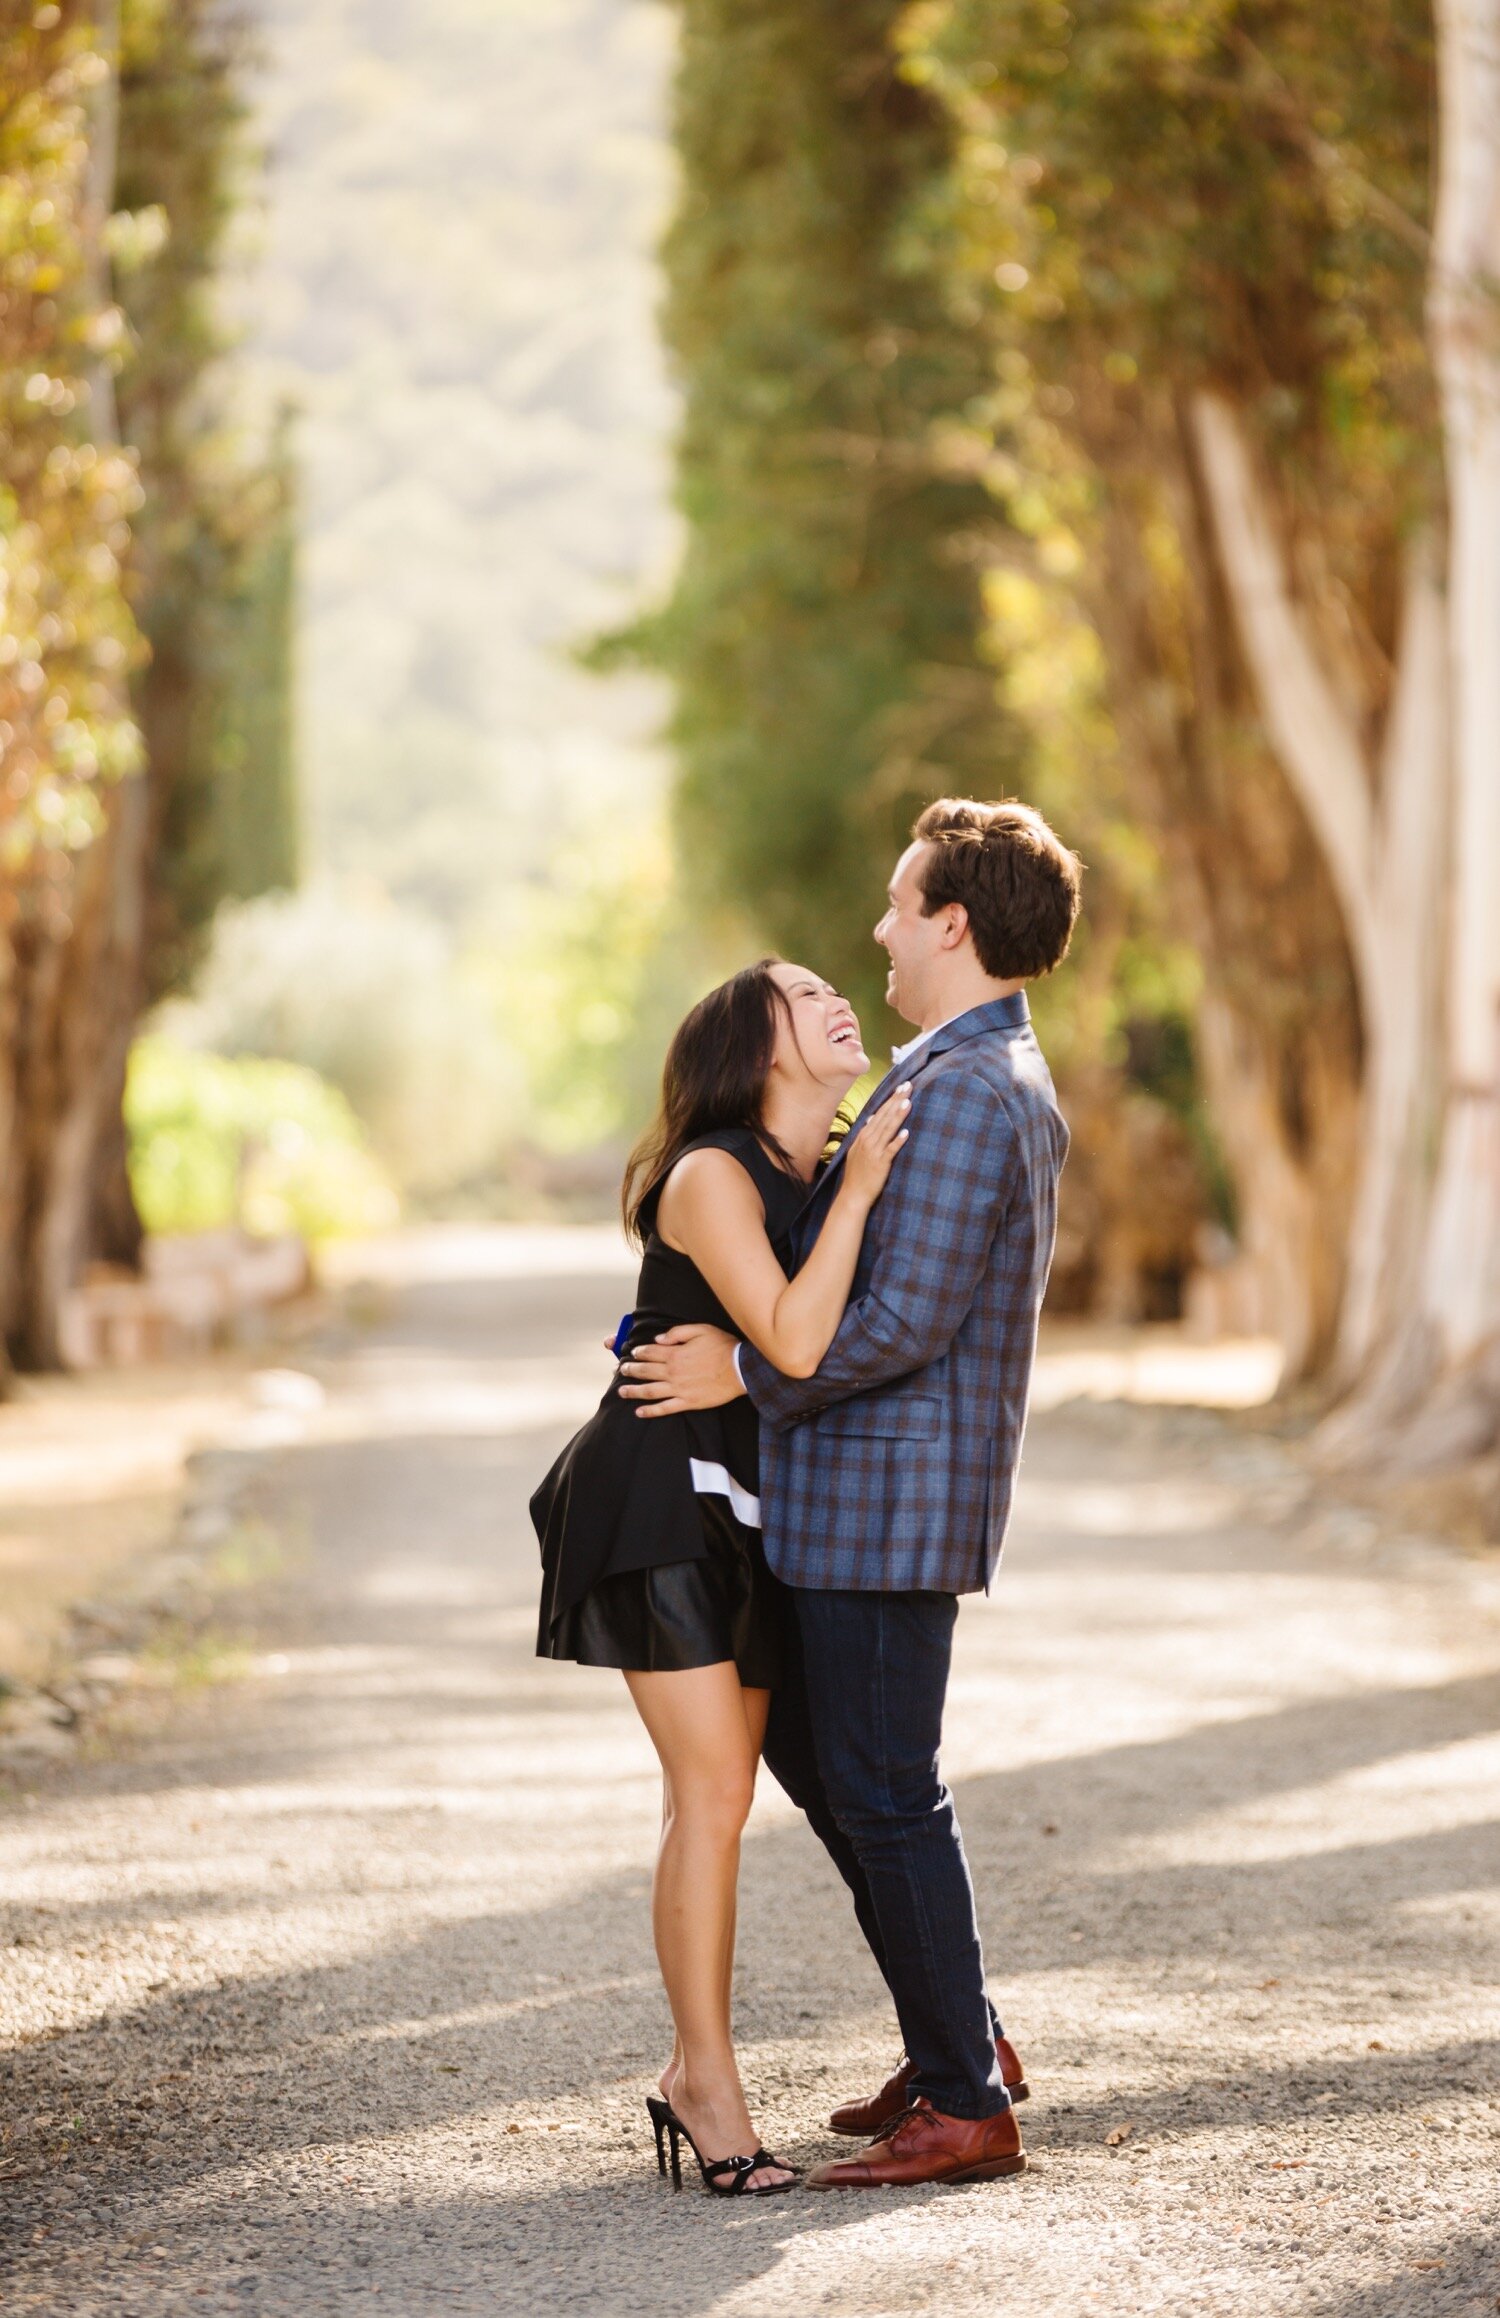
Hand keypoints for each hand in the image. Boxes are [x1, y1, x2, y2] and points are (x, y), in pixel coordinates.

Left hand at [618, 1323, 744, 1416]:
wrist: (740, 1369)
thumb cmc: (723, 1347)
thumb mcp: (701, 1330)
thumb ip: (678, 1332)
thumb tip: (658, 1339)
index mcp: (675, 1354)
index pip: (650, 1352)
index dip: (639, 1352)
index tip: (634, 1353)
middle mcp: (673, 1372)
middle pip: (645, 1371)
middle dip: (631, 1370)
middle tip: (622, 1370)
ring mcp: (679, 1389)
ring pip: (649, 1391)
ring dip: (633, 1391)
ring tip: (622, 1391)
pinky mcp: (687, 1402)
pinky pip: (664, 1408)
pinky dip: (650, 1411)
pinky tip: (639, 1412)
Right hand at [840, 1082, 911, 1210]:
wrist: (852, 1196)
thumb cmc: (857, 1175)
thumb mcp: (857, 1150)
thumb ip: (866, 1134)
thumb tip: (873, 1118)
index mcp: (863, 1136)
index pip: (880, 1112)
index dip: (891, 1099)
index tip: (901, 1087)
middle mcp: (868, 1140)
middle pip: (885, 1116)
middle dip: (896, 1101)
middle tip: (908, 1086)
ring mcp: (873, 1151)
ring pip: (888, 1129)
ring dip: (898, 1115)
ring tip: (908, 1102)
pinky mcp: (880, 1163)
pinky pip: (890, 1150)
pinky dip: (898, 1141)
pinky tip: (906, 1132)